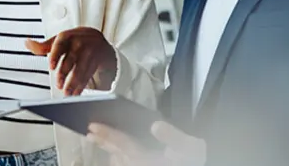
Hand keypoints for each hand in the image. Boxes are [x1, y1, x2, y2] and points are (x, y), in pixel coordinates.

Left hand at [25, 27, 116, 94]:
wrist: (96, 38)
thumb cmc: (74, 40)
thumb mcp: (59, 40)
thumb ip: (43, 46)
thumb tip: (27, 43)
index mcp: (67, 37)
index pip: (59, 45)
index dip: (55, 56)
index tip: (51, 66)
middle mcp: (78, 44)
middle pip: (71, 60)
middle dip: (64, 74)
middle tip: (58, 85)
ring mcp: (88, 53)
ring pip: (81, 69)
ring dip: (74, 83)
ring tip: (67, 93)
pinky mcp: (96, 62)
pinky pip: (88, 75)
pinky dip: (81, 86)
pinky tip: (76, 92)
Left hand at [86, 121, 205, 165]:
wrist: (199, 164)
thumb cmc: (193, 158)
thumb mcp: (188, 147)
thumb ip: (172, 136)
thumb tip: (155, 126)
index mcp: (148, 158)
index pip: (123, 143)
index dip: (107, 133)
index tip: (92, 125)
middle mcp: (141, 164)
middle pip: (118, 152)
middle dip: (103, 141)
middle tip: (89, 132)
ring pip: (120, 160)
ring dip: (108, 150)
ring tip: (96, 139)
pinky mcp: (144, 165)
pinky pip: (125, 165)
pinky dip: (118, 160)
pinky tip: (115, 155)